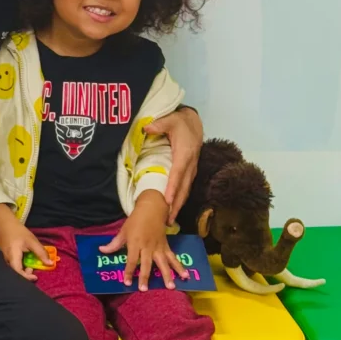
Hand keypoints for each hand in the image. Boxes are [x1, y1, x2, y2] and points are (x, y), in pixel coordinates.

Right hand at [0, 204, 50, 280]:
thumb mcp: (31, 240)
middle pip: (16, 273)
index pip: (18, 272)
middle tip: (33, 268)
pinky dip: (21, 264)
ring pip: (15, 269)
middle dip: (26, 273)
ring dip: (24, 268)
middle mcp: (6, 260)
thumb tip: (50, 264)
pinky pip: (14, 264)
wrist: (2, 223)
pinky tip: (25, 259)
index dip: (27, 277)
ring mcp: (5, 259)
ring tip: (30, 262)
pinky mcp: (5, 257)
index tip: (35, 277)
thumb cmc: (17, 231)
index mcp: (12, 256)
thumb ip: (41, 252)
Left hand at [100, 191, 189, 290]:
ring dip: (167, 275)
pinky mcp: (166, 246)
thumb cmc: (135, 221)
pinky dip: (179, 266)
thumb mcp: (123, 231)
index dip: (129, 271)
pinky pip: (173, 257)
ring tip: (171, 287)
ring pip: (163, 262)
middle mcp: (147, 246)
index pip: (131, 260)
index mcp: (135, 243)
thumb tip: (101, 250)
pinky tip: (185, 276)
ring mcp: (158, 247)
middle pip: (147, 263)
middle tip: (144, 289)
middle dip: (145, 277)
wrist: (152, 209)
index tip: (127, 282)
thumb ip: (114, 243)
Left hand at [144, 106, 202, 225]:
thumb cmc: (180, 122)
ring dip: (178, 205)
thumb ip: (159, 124)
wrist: (194, 123)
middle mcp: (190, 165)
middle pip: (183, 187)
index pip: (177, 173)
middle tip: (168, 219)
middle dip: (176, 204)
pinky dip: (180, 200)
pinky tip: (173, 209)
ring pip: (185, 190)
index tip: (167, 201)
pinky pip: (185, 188)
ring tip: (170, 220)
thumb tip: (146, 127)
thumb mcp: (170, 119)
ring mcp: (191, 170)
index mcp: (184, 154)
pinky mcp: (190, 172)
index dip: (172, 187)